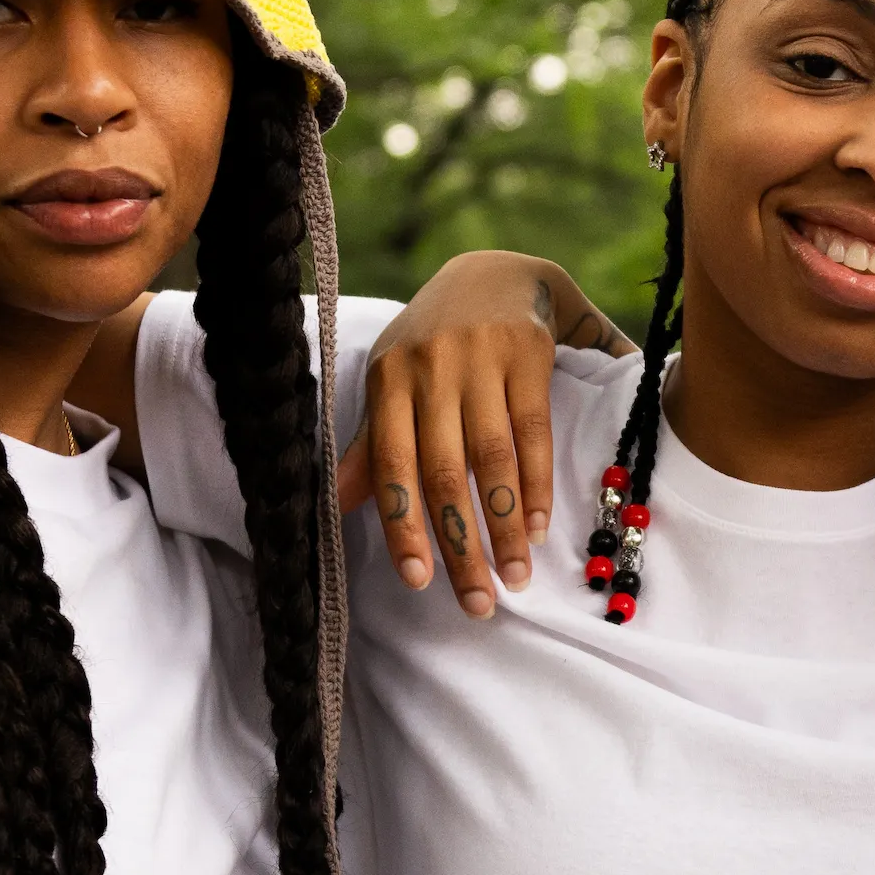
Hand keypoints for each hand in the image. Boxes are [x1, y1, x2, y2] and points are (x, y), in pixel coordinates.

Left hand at [337, 251, 628, 616]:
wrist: (497, 271)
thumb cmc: (434, 341)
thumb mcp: (394, 382)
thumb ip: (372, 443)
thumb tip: (336, 505)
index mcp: (388, 379)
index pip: (391, 464)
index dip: (404, 524)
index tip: (418, 580)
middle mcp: (431, 368)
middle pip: (444, 472)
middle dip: (460, 544)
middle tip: (478, 602)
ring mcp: (481, 360)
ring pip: (492, 458)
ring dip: (505, 525)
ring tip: (515, 576)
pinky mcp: (528, 354)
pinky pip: (533, 432)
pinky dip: (536, 486)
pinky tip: (537, 527)